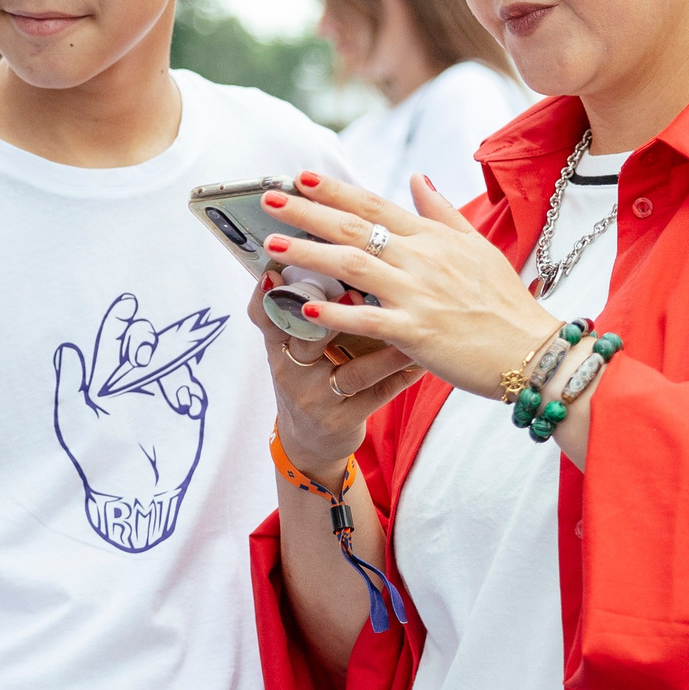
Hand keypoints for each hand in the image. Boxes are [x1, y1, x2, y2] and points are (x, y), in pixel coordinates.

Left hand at [51, 293, 224, 551]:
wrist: (135, 495)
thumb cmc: (98, 461)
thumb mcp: (76, 422)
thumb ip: (70, 386)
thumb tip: (65, 350)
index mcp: (108, 382)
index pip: (113, 343)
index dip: (119, 321)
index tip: (126, 304)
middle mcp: (136, 383)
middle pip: (146, 344)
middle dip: (146, 340)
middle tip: (142, 358)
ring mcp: (161, 396)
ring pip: (173, 362)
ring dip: (174, 371)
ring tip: (176, 400)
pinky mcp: (185, 412)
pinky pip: (193, 389)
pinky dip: (192, 393)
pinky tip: (188, 408)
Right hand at [248, 271, 419, 487]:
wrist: (310, 443)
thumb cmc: (308, 376)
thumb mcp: (291, 346)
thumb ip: (300, 305)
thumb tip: (322, 246)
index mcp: (279, 345)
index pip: (265, 315)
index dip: (267, 295)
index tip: (277, 271)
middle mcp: (293, 371)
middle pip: (305, 340)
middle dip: (326, 316)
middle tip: (351, 293)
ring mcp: (319, 398)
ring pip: (351, 371)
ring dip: (380, 349)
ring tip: (402, 324)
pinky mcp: (344, 420)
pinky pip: (378, 394)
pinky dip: (401, 376)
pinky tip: (422, 360)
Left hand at [258, 173, 561, 407]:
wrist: (532, 351)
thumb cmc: (506, 302)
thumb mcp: (478, 246)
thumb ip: (441, 213)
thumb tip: (417, 178)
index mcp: (433, 238)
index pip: (374, 205)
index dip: (334, 190)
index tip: (300, 177)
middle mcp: (422, 259)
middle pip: (354, 227)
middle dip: (307, 212)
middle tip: (268, 200)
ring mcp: (419, 293)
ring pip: (353, 265)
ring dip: (309, 253)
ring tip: (272, 246)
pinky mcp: (417, 331)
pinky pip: (367, 318)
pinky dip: (335, 311)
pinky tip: (304, 305)